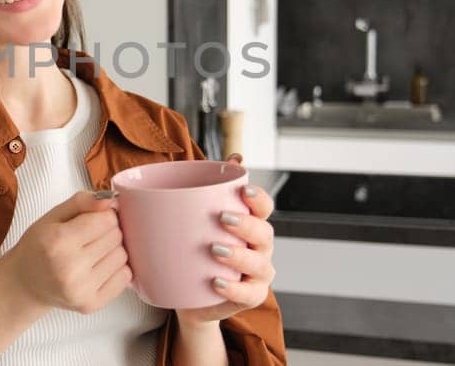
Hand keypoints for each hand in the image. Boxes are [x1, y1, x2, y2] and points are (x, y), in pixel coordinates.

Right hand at [0, 190, 131, 314]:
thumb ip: (82, 202)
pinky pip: (125, 277)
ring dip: (112, 251)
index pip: (106, 220)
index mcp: (58, 241)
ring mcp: (81, 290)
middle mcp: (70, 268)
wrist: (25, 284)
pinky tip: (98, 268)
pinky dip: (116, 269)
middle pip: (116, 237)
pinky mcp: (91, 304)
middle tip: (89, 238)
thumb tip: (112, 200)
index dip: (103, 216)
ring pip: (122, 256)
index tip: (92, 220)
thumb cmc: (38, 247)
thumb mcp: (52, 217)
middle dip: (107, 232)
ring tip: (92, 253)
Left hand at [176, 153, 276, 326]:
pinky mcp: (250, 296)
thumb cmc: (196, 250)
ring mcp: (258, 273)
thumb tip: (229, 158)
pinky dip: (235, 288)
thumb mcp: (195, 220)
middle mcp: (259, 248)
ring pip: (260, 264)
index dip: (259, 198)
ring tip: (215, 249)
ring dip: (240, 255)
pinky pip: (249, 294)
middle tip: (222, 218)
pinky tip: (217, 282)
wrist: (189, 295)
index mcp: (250, 224)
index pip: (264, 207)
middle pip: (265, 233)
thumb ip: (205, 190)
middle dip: (247, 224)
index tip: (244, 190)